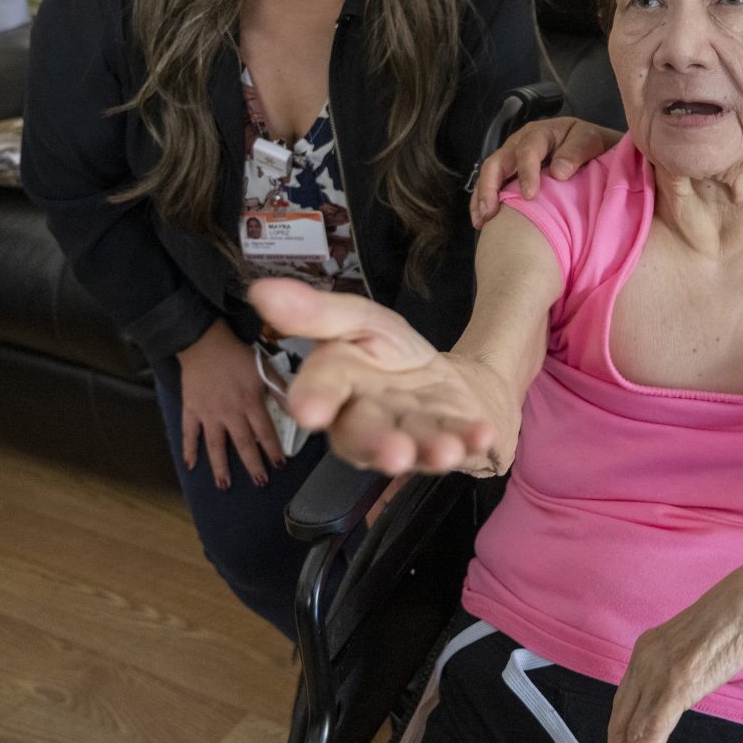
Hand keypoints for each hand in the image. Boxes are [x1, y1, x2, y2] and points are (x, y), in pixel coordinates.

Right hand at [176, 319, 283, 489]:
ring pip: (215, 446)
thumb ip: (280, 391)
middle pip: (243, 444)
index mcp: (250, 402)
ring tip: (225, 485)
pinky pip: (189, 433)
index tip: (280, 465)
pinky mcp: (191, 410)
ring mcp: (208, 413)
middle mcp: (229, 412)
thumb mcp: (265, 369)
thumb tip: (296, 410)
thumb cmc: (237, 355)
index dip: (273, 450)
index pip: (265, 432)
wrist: (204, 342)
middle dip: (252, 466)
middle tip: (260, 482)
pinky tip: (190, 466)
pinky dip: (188, 450)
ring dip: (220, 467)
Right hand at [248, 279, 499, 475]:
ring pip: (411, 447)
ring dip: (427, 450)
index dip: (315, 399)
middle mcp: (368, 420)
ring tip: (445, 450)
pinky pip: (458, 446)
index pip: (322, 390)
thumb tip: (260, 290)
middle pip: (365, 433)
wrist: (449, 380)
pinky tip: (482, 436)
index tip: (309, 411)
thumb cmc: (393, 355)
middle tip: (393, 452)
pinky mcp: (448, 443)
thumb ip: (318, 312)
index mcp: (340, 386)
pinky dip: (471, 441)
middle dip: (377, 444)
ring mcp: (409, 437)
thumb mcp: (361, 321)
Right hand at [469, 118, 619, 228]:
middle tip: (491, 211)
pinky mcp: (509, 175)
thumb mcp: (589, 140)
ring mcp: (511, 160)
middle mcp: (519, 144)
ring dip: (482, 198)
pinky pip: (491, 187)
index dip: (526, 172)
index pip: (527, 149)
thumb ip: (576, 152)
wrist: (592, 150)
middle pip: (497, 162)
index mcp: (540, 133)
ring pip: (489, 176)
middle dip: (490, 187)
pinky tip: (482, 222)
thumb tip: (558, 172)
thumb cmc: (590, 145)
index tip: (530, 195)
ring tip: (481, 221)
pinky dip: (483, 203)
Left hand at [604, 583, 742, 742]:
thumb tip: (668, 701)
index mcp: (643, 655)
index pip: (622, 706)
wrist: (742, 606)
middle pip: (621, 720)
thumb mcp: (685, 652)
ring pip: (634, 728)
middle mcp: (642, 664)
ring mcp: (658, 674)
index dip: (616, 740)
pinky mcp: (677, 683)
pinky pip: (654, 725)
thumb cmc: (724, 626)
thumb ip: (670, 675)